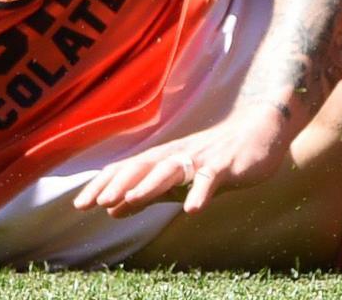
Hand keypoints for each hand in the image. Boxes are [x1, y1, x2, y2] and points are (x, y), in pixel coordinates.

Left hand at [63, 106, 298, 217]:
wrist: (261, 130)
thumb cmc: (216, 157)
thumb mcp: (177, 180)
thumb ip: (148, 194)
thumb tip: (112, 211)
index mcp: (164, 158)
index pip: (127, 170)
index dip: (104, 185)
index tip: (80, 204)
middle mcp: (177, 155)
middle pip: (143, 167)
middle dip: (118, 185)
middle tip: (95, 203)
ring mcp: (201, 158)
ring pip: (171, 170)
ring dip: (149, 185)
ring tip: (129, 201)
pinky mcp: (226, 165)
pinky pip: (211, 179)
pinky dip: (200, 192)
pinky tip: (192, 209)